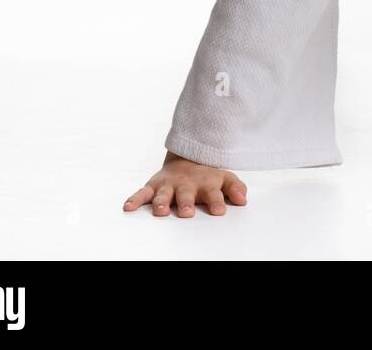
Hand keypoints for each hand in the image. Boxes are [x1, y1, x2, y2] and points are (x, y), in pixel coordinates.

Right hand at [123, 151, 248, 217]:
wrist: (187, 159)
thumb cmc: (208, 176)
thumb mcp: (225, 179)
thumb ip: (235, 188)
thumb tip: (243, 199)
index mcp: (206, 184)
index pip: (213, 193)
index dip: (216, 201)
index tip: (219, 210)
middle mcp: (186, 185)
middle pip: (186, 195)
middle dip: (185, 203)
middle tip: (186, 212)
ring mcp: (169, 186)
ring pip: (163, 195)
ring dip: (161, 203)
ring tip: (160, 212)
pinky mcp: (153, 186)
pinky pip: (142, 193)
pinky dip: (134, 200)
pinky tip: (128, 207)